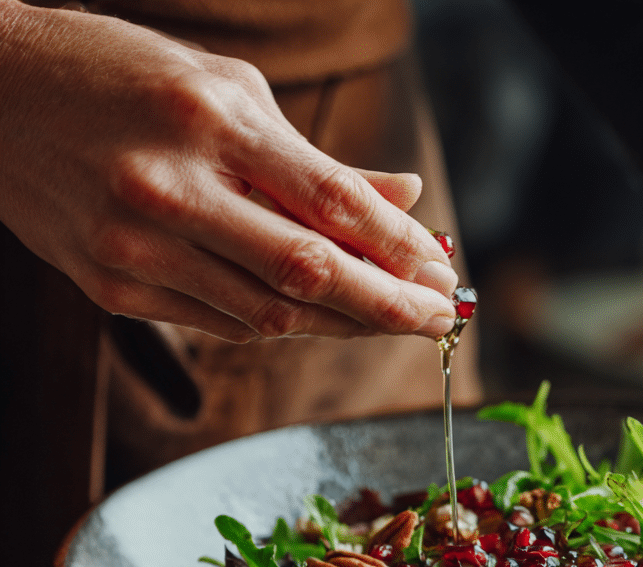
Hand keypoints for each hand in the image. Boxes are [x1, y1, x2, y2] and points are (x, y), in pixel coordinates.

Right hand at [0, 1, 457, 342]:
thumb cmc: (122, 78)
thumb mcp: (229, 91)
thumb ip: (316, 160)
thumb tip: (405, 200)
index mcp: (209, 121)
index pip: (334, 204)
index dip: (400, 249)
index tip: (443, 271)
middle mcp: (170, 189)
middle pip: (309, 275)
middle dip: (389, 307)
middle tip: (443, 319)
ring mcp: (133, 247)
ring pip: (267, 317)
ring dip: (344, 326)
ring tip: (393, 321)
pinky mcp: (112, 289)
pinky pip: (222, 325)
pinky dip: (281, 325)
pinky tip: (320, 317)